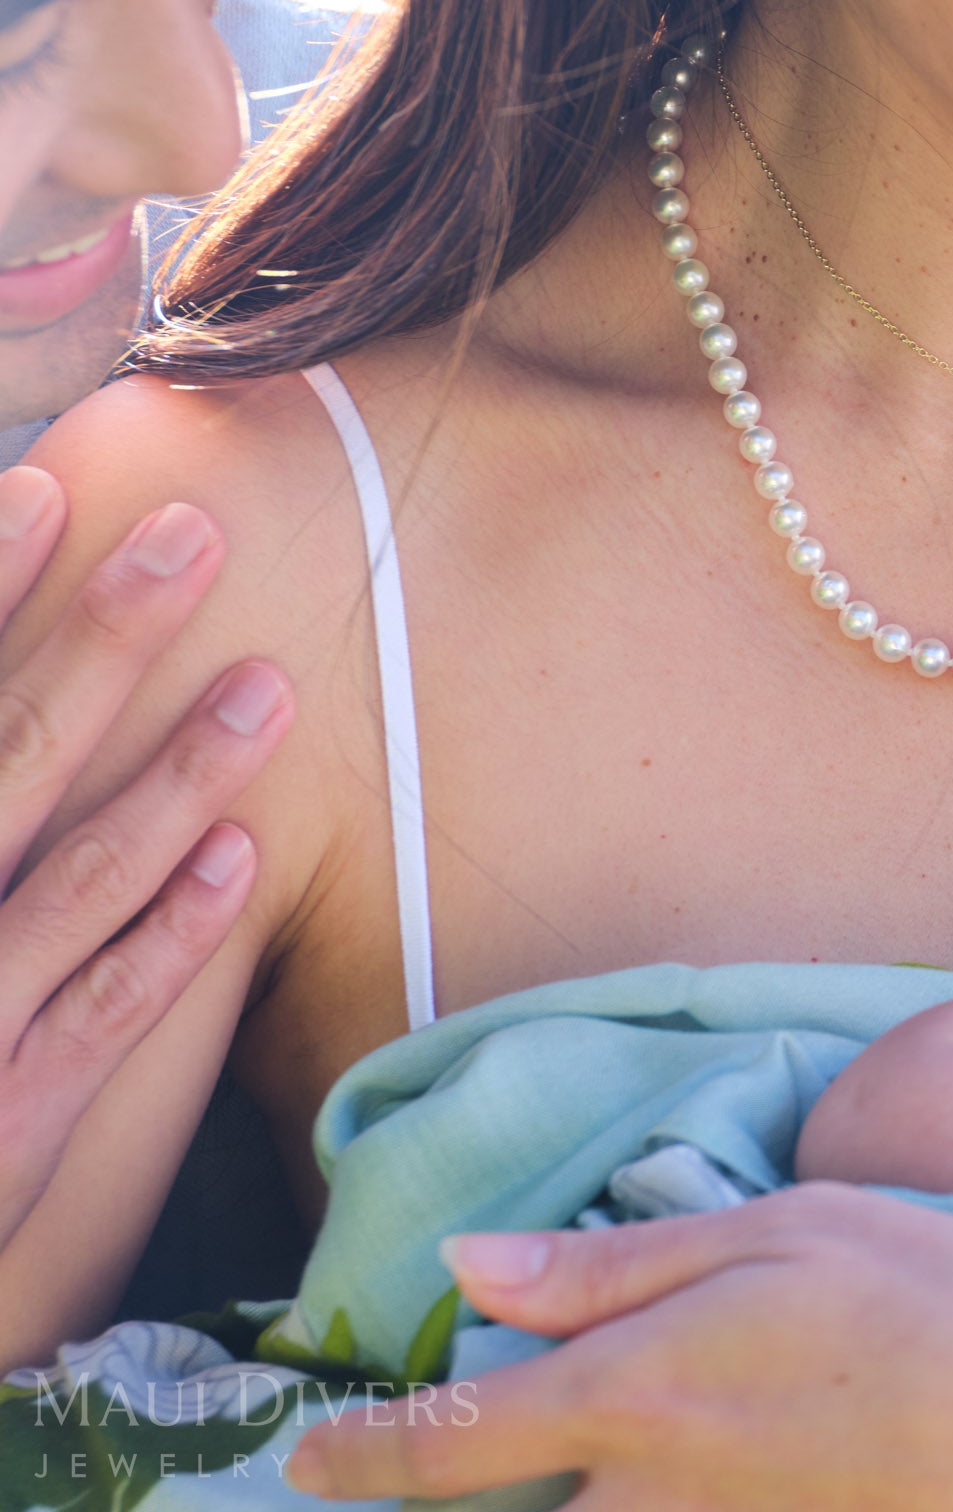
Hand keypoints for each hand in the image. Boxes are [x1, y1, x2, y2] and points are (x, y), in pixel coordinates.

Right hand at [0, 468, 289, 1247]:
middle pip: (7, 762)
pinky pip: (100, 1014)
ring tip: (271, 683)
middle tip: (195, 534)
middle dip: (100, 642)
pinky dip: (170, 934)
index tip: (40, 488)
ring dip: (178, 776)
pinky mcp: (9, 1121)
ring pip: (75, 879)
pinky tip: (242, 855)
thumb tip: (29, 713)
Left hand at [285, 1185, 952, 1511]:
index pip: (453, 1444)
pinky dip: (644, 1503)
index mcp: (642, 1392)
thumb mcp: (783, 1231)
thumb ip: (616, 1265)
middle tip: (445, 1446)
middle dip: (461, 1485)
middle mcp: (653, 1498)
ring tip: (594, 1441)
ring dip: (561, 1492)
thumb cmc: (938, 1301)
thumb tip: (471, 1271)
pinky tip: (697, 1460)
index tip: (310, 1455)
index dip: (364, 1453)